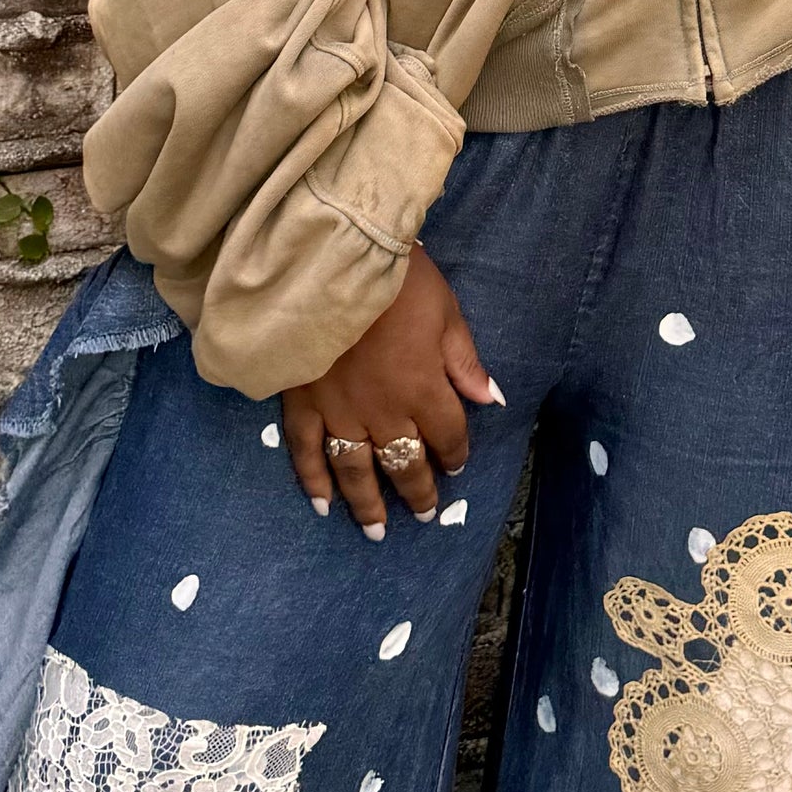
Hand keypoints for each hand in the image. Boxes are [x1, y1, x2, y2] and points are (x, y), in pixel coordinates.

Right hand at [283, 244, 503, 537]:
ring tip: (377, 531)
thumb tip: (491, 399)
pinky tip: (323, 504)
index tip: (457, 464)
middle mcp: (383, 412)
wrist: (331, 260)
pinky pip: (306, 452)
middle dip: (418, 490)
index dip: (456, 453)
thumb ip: (464, 361)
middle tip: (425, 513)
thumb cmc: (397, 279)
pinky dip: (314, 481)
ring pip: (356, 470)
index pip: (447, 436)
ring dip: (368, 504)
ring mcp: (338, 412)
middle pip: (404, 463)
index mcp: (424, 389)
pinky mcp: (301, 402)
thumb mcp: (446, 312)